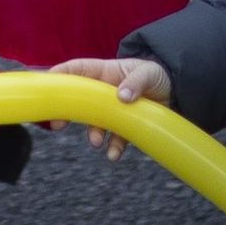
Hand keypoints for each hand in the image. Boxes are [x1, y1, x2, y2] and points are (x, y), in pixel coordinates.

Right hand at [47, 57, 171, 159]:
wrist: (178, 90)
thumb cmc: (157, 74)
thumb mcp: (148, 73)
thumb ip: (135, 82)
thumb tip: (121, 96)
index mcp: (106, 72)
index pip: (78, 69)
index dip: (61, 74)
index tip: (48, 85)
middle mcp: (105, 90)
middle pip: (80, 99)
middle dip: (67, 111)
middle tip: (57, 124)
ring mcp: (114, 108)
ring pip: (96, 122)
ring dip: (93, 133)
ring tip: (95, 142)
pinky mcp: (126, 124)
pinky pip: (115, 137)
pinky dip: (113, 147)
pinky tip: (114, 154)